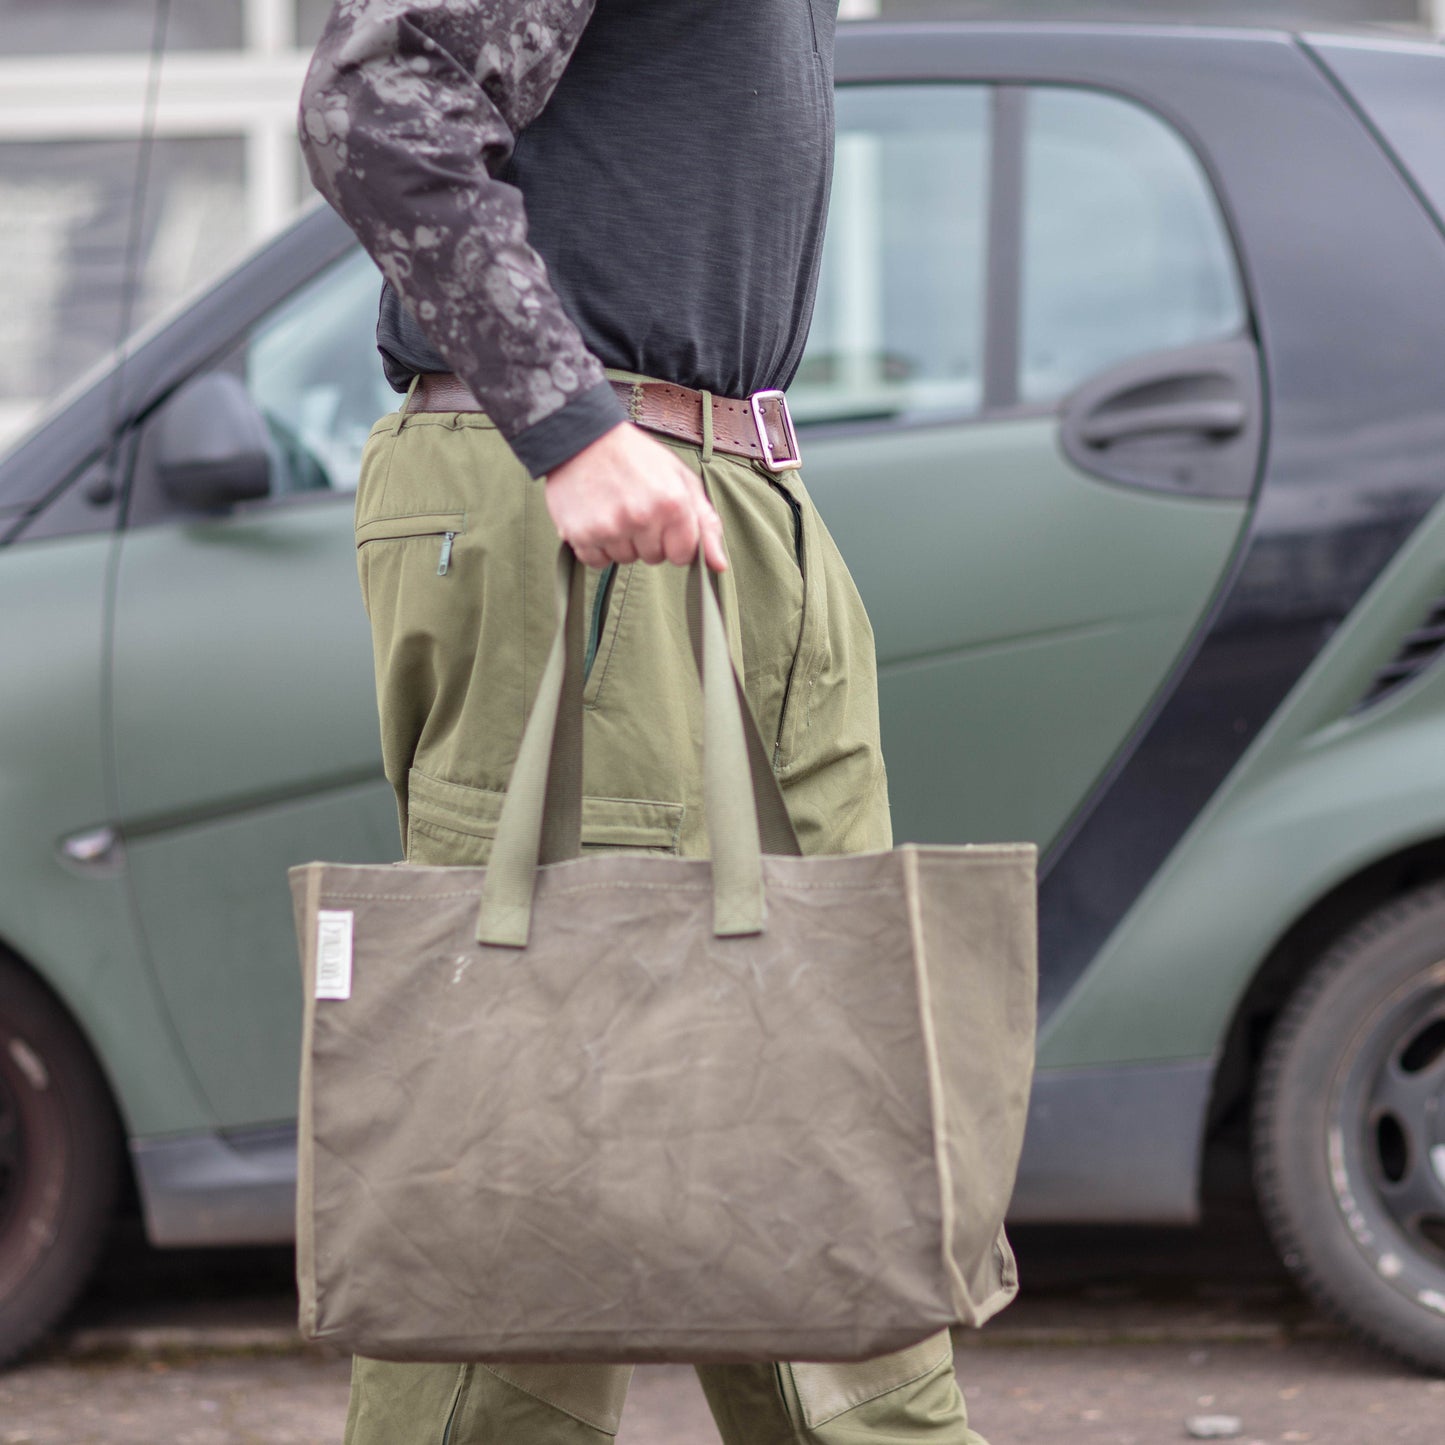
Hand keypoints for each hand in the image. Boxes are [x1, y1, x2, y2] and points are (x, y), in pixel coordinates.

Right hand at [543, 423, 727, 570]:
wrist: (581, 438)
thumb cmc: (636, 458)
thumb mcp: (681, 479)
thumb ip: (705, 523)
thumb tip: (719, 566)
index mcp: (673, 503)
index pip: (683, 555)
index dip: (674, 541)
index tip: (663, 520)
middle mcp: (642, 517)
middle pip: (653, 558)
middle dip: (647, 539)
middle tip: (633, 506)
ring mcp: (610, 527)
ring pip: (625, 560)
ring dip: (621, 542)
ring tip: (613, 507)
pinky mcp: (581, 534)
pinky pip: (597, 562)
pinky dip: (596, 546)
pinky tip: (596, 517)